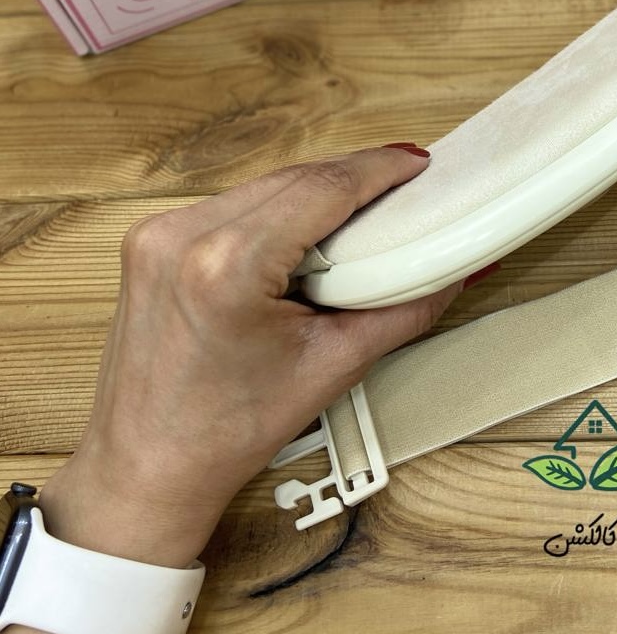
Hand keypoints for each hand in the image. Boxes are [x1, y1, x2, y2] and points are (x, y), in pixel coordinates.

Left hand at [39, 145, 460, 566]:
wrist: (146, 470)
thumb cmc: (227, 433)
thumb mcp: (331, 367)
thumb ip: (403, 311)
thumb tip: (453, 271)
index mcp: (227, 265)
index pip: (322, 188)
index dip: (378, 170)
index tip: (418, 164)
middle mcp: (183, 236)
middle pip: (293, 179)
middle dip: (352, 177)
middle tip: (404, 185)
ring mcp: (157, 233)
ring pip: (261, 187)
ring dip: (313, 191)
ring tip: (364, 207)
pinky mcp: (149, 240)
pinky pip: (229, 206)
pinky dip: (274, 210)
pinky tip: (307, 227)